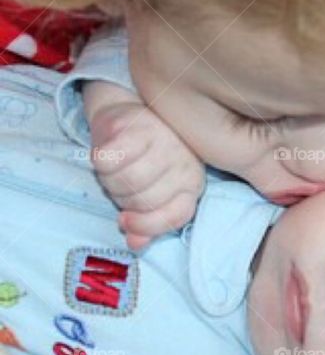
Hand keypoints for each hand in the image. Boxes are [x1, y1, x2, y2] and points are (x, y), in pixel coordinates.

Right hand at [88, 101, 203, 249]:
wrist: (134, 111)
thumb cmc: (146, 158)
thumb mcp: (154, 191)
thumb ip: (148, 220)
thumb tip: (135, 244)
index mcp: (192, 183)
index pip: (175, 215)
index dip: (147, 224)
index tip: (124, 221)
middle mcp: (184, 164)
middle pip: (143, 201)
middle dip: (123, 200)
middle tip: (118, 185)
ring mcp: (165, 143)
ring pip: (126, 182)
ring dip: (110, 181)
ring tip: (113, 170)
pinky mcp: (138, 126)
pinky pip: (110, 160)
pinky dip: (102, 161)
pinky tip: (106, 153)